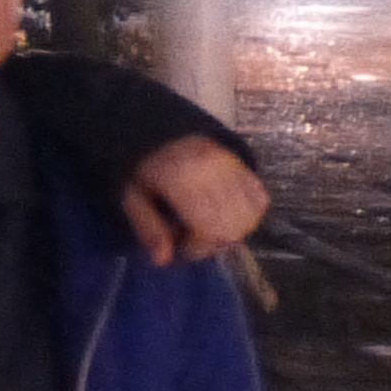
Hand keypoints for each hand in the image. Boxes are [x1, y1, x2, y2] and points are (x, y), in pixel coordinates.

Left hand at [124, 135, 267, 265]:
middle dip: (214, 243)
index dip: (196, 247)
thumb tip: (163, 261)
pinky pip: (259, 199)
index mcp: (182, 179)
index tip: (181, 248)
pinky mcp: (244, 166)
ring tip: (209, 227)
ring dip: (232, 231)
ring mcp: (232, 167)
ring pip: (249, 216)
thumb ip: (148, 228)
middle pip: (231, 227)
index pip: (206, 228)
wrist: (162, 130)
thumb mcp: (131, 196)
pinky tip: (227, 215)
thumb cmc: (143, 166)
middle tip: (194, 238)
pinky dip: (248, 215)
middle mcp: (213, 172)